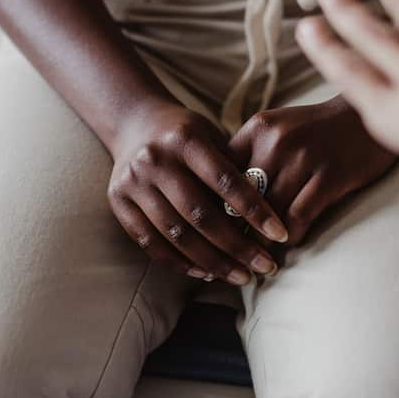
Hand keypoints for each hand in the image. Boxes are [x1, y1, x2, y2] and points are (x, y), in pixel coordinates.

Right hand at [108, 102, 289, 284]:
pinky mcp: (118, 202)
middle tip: (265, 268)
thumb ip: (234, 168)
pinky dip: (179, 262)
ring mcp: (133, 183)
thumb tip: (267, 215)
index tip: (280, 235)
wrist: (133, 121)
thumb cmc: (186, 134)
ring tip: (241, 277)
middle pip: (200, 215)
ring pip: (177, 235)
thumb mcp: (212, 137)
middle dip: (237, 247)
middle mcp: (155, 160)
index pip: (226, 181)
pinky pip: (150, 243)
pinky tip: (206, 273)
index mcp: (185, 139)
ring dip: (212, 262)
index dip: (255, 211)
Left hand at [228, 99, 397, 245]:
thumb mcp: (277, 128)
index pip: (222, 172)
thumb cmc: (317, 129)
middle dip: (234, 228)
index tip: (210, 228)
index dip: (214, 203)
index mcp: (258, 128)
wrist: (366, 118)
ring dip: (262, 239)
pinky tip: (288, 244)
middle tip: (228, 254)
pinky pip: (299, 216)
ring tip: (256, 258)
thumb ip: (249, 153)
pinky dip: (291, 235)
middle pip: (243, 196)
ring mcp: (304, 158)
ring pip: (269, 211)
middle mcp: (276, 140)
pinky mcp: (330, 176)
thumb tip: (216, 195)